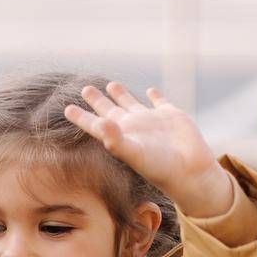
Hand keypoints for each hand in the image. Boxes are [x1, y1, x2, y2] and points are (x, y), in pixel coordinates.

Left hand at [63, 82, 234, 218]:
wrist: (189, 171)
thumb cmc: (159, 167)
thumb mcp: (134, 153)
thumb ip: (115, 139)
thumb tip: (99, 123)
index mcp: (120, 135)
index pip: (95, 124)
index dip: (81, 116)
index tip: (67, 108)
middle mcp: (133, 127)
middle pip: (109, 110)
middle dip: (97, 100)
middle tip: (85, 88)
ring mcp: (151, 121)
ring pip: (131, 103)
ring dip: (121, 94)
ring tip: (110, 84)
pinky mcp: (170, 116)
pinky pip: (160, 102)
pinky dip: (156, 96)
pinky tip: (151, 91)